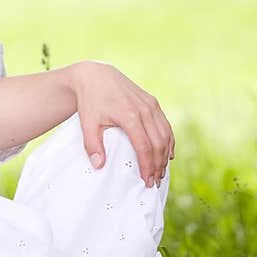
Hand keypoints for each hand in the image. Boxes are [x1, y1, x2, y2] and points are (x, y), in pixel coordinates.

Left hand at [70, 61, 174, 187]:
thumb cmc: (91, 100)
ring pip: (165, 134)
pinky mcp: (152, 101)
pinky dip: (169, 140)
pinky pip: (165, 124)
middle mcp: (144, 110)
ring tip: (161, 171)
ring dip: (165, 154)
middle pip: (159, 143)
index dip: (147, 166)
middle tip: (155, 181)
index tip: (147, 181)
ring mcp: (151, 104)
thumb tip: (99, 166)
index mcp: (130, 116)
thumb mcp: (87, 122)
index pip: (144, 147)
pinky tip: (167, 153)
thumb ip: (92, 145)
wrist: (96, 76)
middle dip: (158, 164)